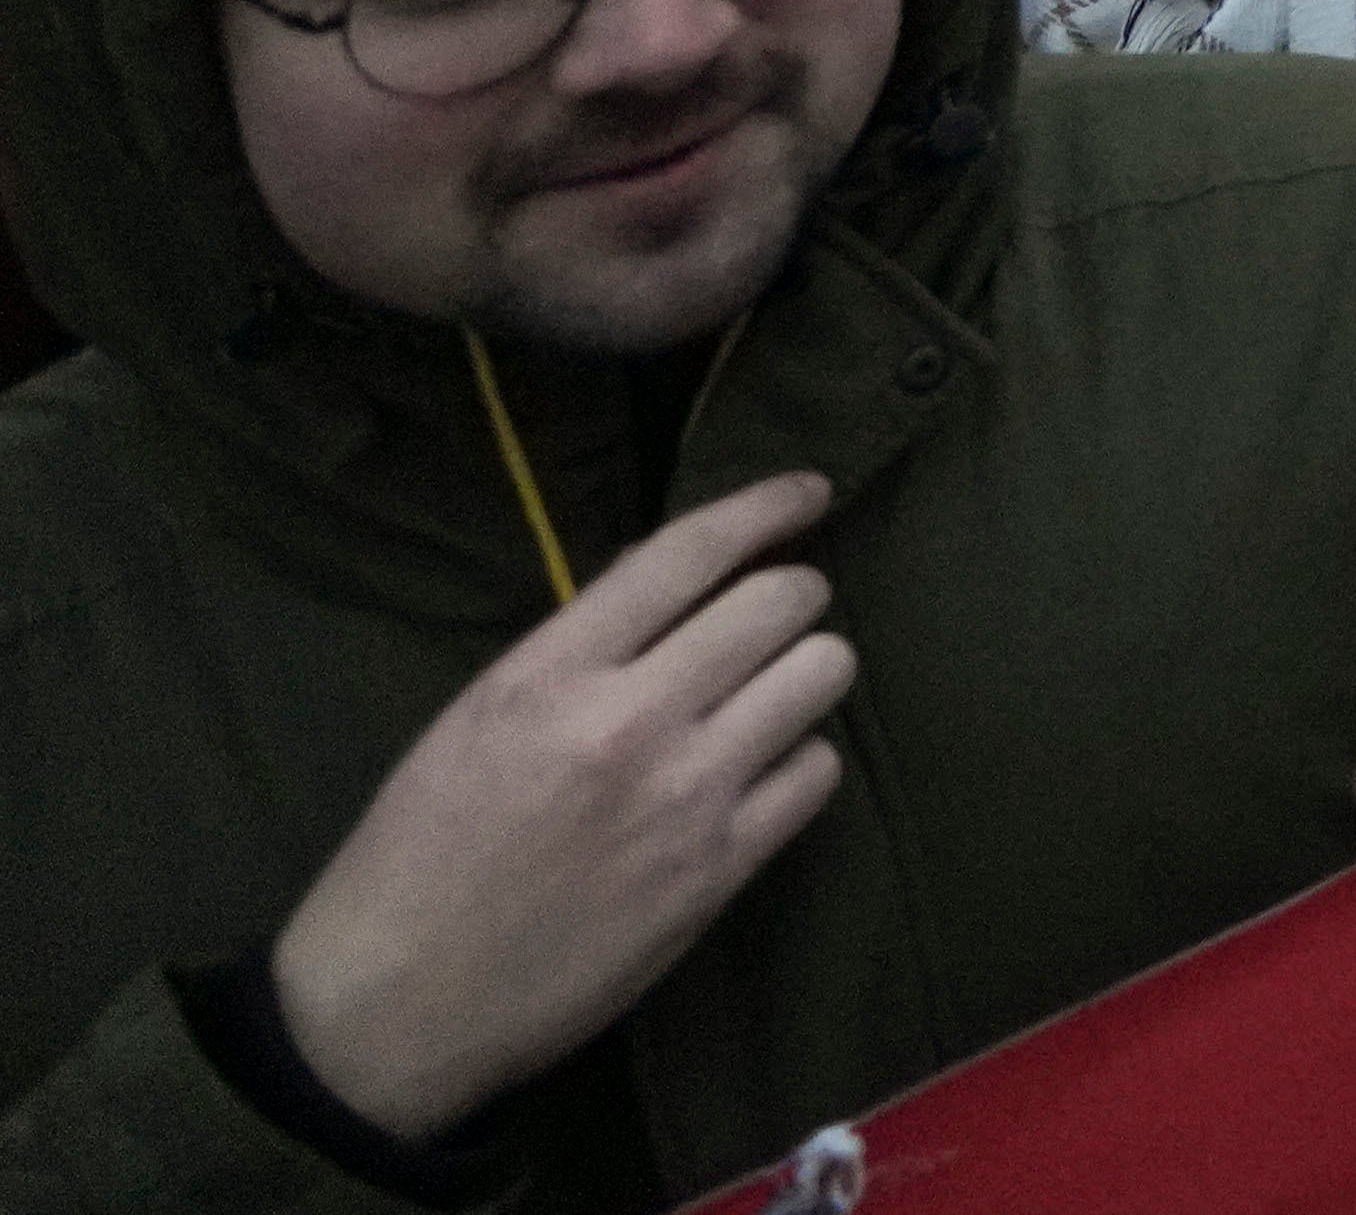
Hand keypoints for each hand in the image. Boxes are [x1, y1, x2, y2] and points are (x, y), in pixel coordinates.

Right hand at [264, 472, 850, 1143]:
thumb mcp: (471, 723)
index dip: (764, 506)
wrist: (390, 1009)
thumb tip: (674, 596)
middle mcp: (627, 720)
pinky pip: (817, 774)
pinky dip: (801, 762)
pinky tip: (763, 776)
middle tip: (777, 617)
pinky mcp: (718, 870)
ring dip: (806, 673)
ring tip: (771, 696)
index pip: (686, 552)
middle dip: (792, 596)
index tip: (808, 492)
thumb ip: (574, 655)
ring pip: (821, 676)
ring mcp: (684, 795)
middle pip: (780, 602)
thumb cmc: (412, 861)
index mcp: (545, 675)